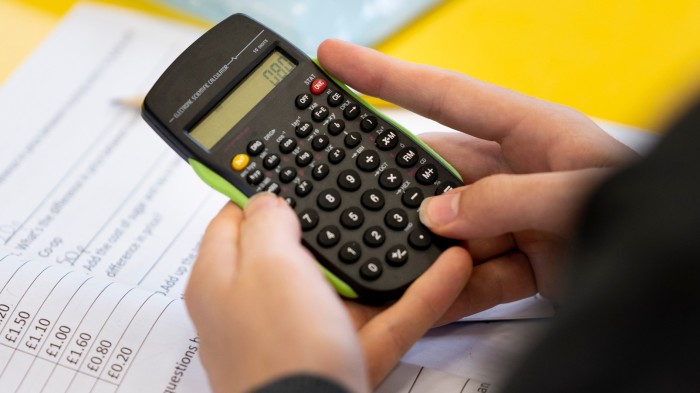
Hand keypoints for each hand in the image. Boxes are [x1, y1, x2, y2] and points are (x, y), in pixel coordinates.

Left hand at [185, 194, 471, 390]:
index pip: (236, 218)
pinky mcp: (343, 359)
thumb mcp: (266, 265)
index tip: (295, 168)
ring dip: (386, 258)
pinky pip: (385, 318)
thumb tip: (269, 199)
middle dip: (334, 224)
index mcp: (224, 279)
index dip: (266, 190)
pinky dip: (418, 295)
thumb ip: (266, 221)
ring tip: (416, 226)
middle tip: (364, 193)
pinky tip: (450, 269)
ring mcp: (305, 334)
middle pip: (299, 252)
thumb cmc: (275, 355)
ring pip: (351, 286)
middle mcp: (261, 307)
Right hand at [317, 39, 637, 320]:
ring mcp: (512, 217)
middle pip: (435, 173)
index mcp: (530, 131)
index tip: (336, 60)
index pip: (444, 94)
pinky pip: (470, 272)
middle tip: (356, 198)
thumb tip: (439, 213)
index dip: (385, 76)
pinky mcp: (517, 259)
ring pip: (447, 229)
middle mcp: (515, 171)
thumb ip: (506, 200)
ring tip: (402, 263)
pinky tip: (435, 299)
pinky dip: (452, 289)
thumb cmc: (644, 211)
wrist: (679, 273)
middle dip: (399, 191)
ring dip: (428, 251)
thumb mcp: (579, 197)